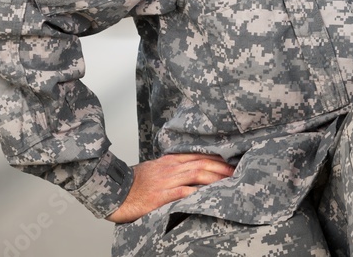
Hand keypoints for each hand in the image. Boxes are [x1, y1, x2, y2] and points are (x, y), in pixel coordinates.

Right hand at [106, 153, 234, 223]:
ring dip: (216, 177)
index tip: (231, 161)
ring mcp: (166, 181)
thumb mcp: (154, 170)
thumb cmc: (134, 183)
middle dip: (222, 168)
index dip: (217, 158)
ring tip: (230, 182)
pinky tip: (210, 194)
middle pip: (202, 163)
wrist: (114, 191)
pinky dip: (198, 192)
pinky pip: (183, 192)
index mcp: (169, 161)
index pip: (198, 156)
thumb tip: (189, 171)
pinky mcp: (161, 196)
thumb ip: (172, 169)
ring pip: (197, 174)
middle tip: (238, 172)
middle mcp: (171, 168)